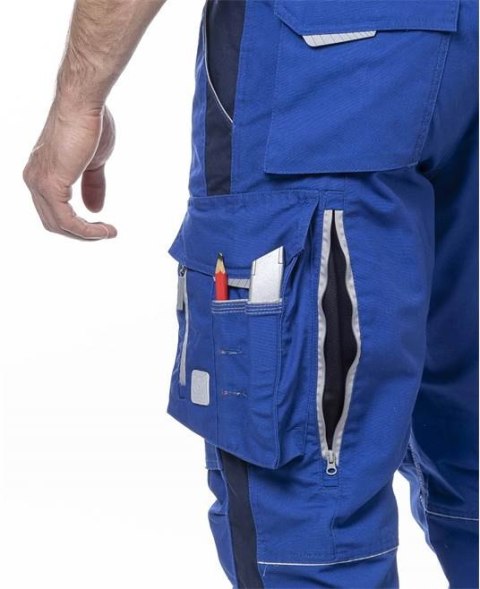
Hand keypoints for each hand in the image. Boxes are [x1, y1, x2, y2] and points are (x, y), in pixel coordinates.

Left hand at [23, 101, 117, 239]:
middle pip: (53, 222)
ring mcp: (39, 183)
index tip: (102, 226)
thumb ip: (92, 185)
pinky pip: (66, 221)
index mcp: (41, 173)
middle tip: (106, 232)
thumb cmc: (89, 124)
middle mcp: (34, 179)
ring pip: (59, 225)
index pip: (54, 211)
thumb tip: (95, 209)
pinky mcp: (51, 185)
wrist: (84, 105)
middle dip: (81, 234)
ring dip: (87, 235)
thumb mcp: (94, 163)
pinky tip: (103, 229)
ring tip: (108, 232)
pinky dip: (86, 230)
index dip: (77, 223)